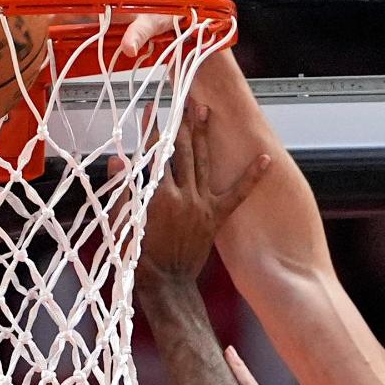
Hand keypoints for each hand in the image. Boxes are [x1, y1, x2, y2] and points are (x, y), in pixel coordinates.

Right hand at [32, 0, 201, 55]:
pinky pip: (80, 28)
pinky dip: (65, 36)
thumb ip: (144, 29)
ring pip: (69, 13)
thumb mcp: (162, 15)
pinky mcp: (107, 24)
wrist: (195, 14)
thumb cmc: (179, 3)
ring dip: (50, 23)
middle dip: (40, 3)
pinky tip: (52, 46)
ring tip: (27, 33)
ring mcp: (104, 8)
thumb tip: (130, 45)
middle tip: (16, 13)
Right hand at [138, 105, 269, 282]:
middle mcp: (183, 196)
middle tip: (184, 99)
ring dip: (204, 135)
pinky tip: (266, 158)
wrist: (166, 285)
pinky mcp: (215, 217)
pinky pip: (237, 194)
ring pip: (204, 162)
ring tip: (206, 111)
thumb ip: (122, 189)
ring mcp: (201, 206)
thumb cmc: (140, 257)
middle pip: (182, 151)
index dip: (153, 129)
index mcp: (157, 197)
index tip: (153, 109)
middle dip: (182, 123)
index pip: (155, 154)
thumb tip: (118, 160)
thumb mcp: (121, 223)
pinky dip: (252, 176)